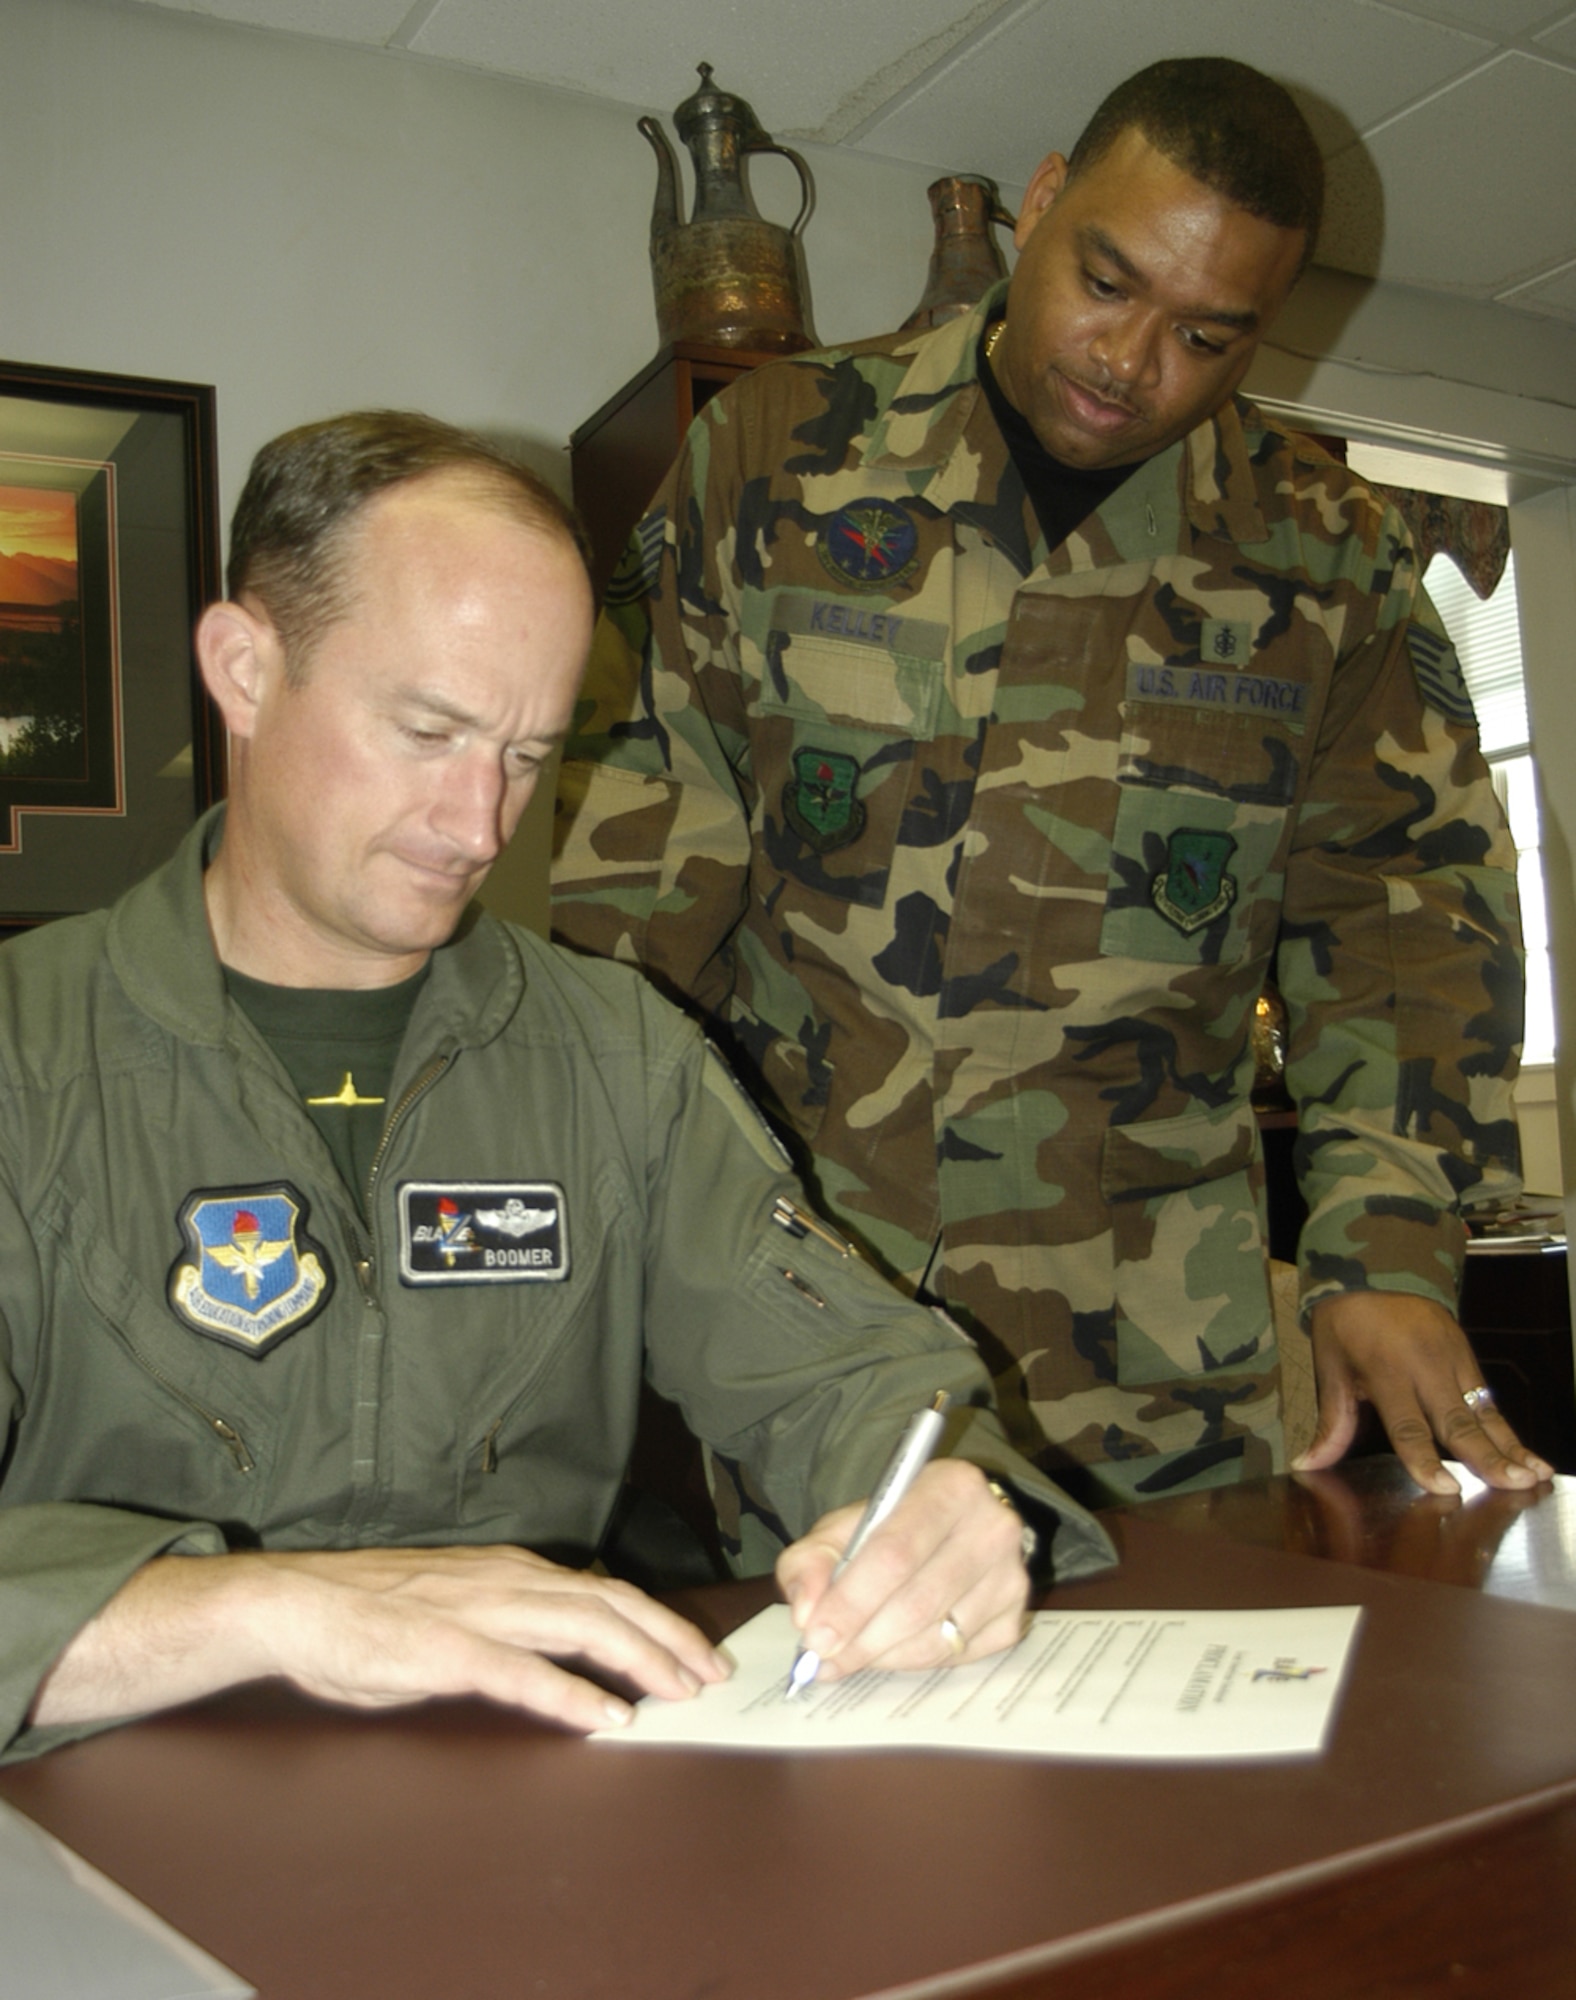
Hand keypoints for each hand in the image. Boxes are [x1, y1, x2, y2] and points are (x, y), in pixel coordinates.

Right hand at [32, 1544, 729, 1735]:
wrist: (296, 1602)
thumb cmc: (371, 1611)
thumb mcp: (458, 1603)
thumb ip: (510, 1618)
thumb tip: (562, 1645)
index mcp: (512, 1571)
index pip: (605, 1592)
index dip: (657, 1621)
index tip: (695, 1653)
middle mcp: (508, 1581)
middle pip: (611, 1605)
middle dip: (668, 1641)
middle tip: (709, 1677)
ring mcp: (479, 1612)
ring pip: (582, 1627)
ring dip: (639, 1662)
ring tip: (678, 1694)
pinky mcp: (446, 1650)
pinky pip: (521, 1672)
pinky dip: (571, 1694)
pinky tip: (604, 1717)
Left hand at [775, 1459, 1029, 1681]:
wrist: (943, 1531)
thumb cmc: (886, 1529)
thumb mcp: (840, 1530)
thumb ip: (809, 1563)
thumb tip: (807, 1612)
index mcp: (951, 1485)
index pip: (896, 1552)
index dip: (852, 1600)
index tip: (815, 1636)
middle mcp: (993, 1527)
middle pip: (918, 1601)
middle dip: (861, 1639)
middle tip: (823, 1659)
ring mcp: (1011, 1576)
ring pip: (937, 1637)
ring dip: (883, 1656)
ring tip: (847, 1656)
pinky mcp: (1014, 1618)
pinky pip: (956, 1657)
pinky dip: (912, 1662)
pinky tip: (888, 1650)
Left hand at [1294, 1291, 1553, 1495]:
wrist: (1375, 1269)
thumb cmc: (1345, 1325)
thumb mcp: (1330, 1367)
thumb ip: (1332, 1420)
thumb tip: (1309, 1464)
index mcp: (1385, 1370)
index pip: (1407, 1424)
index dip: (1424, 1459)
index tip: (1444, 1488)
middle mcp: (1425, 1367)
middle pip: (1457, 1421)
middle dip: (1486, 1457)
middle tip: (1511, 1486)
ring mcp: (1452, 1360)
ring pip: (1483, 1413)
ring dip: (1510, 1448)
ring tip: (1533, 1478)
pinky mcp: (1467, 1357)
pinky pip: (1490, 1401)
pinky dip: (1509, 1431)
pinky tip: (1531, 1458)